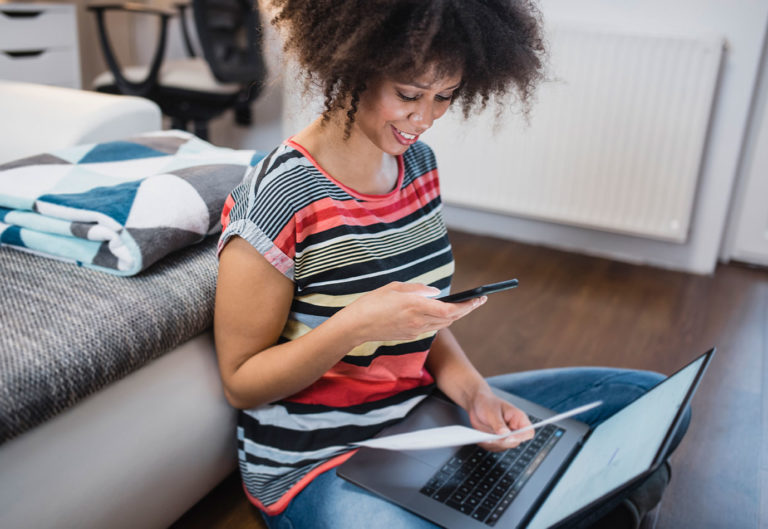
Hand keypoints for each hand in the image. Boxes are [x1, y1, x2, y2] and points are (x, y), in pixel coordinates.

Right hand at [338, 282, 485, 343]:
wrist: (356, 326)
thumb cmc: (373, 302)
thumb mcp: (396, 287)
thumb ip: (419, 289)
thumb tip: (436, 293)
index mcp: (416, 306)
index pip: (451, 308)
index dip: (468, 305)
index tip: (480, 298)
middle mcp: (419, 321)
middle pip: (451, 318)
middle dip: (466, 310)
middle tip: (477, 301)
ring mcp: (415, 331)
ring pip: (443, 324)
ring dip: (454, 316)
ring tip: (463, 305)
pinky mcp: (410, 337)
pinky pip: (431, 328)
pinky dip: (440, 320)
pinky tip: (441, 312)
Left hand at [466, 385, 533, 451]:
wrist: (476, 404)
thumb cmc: (487, 402)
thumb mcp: (492, 411)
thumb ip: (499, 424)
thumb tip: (505, 434)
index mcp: (518, 418)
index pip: (528, 432)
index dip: (522, 437)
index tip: (510, 437)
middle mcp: (513, 429)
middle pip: (515, 442)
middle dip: (503, 442)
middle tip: (492, 439)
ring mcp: (505, 436)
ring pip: (504, 447)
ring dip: (494, 444)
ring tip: (484, 437)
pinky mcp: (496, 440)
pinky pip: (494, 447)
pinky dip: (488, 445)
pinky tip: (481, 438)